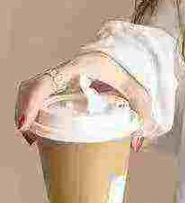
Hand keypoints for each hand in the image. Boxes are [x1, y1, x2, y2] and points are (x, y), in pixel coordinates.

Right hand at [14, 52, 152, 151]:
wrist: (125, 56)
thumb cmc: (130, 72)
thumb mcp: (138, 92)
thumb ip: (141, 115)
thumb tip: (135, 146)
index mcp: (80, 68)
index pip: (46, 82)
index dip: (31, 102)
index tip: (26, 123)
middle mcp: (65, 70)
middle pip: (32, 87)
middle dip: (24, 111)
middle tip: (29, 135)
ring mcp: (61, 76)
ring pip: (31, 90)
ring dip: (26, 111)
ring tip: (32, 136)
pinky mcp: (61, 83)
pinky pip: (39, 93)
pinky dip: (33, 109)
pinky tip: (38, 128)